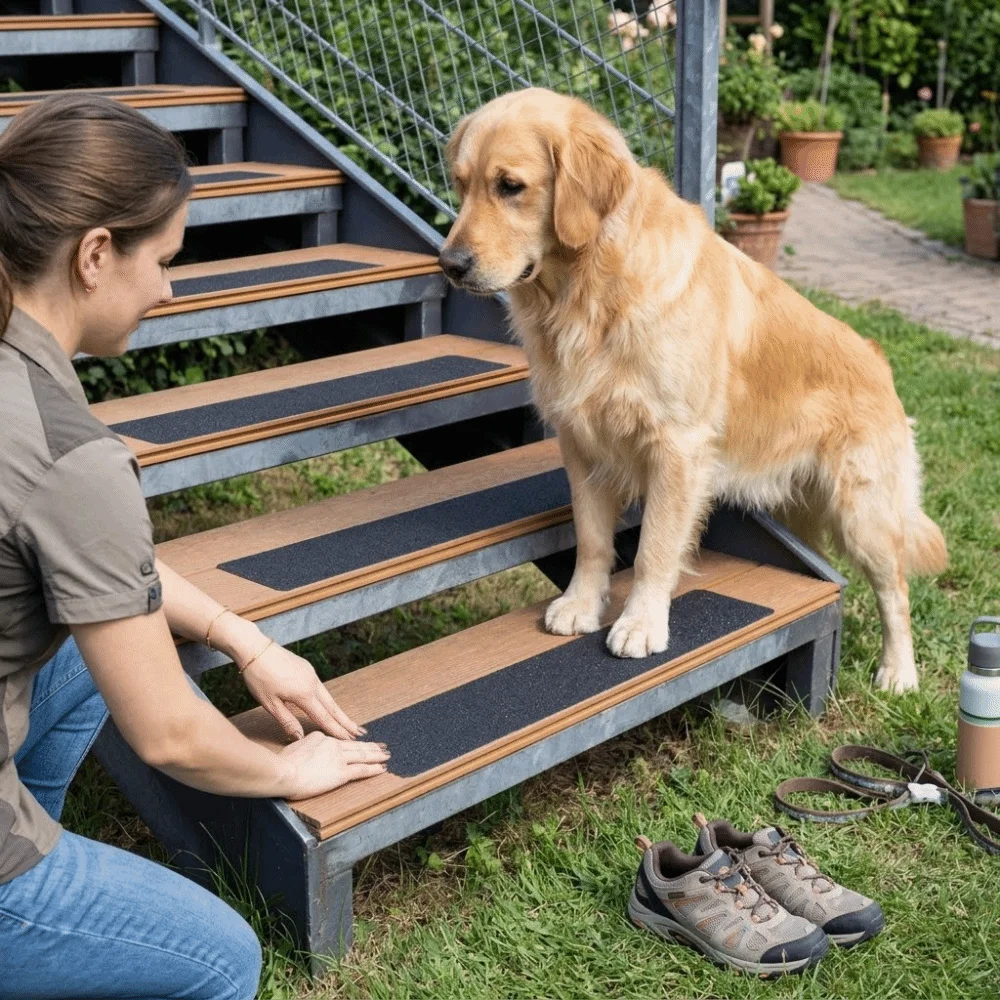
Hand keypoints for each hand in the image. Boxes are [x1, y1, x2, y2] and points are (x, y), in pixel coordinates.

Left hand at [239, 636, 364, 741]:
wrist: (255, 648)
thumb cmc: (259, 677)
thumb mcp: (269, 703)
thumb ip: (287, 721)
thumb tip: (300, 737)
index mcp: (304, 694)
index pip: (324, 717)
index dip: (336, 730)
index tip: (349, 739)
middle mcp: (312, 684)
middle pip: (333, 707)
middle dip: (346, 721)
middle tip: (360, 732)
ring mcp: (311, 674)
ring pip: (328, 697)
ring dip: (338, 711)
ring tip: (348, 722)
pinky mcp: (307, 668)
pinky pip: (321, 688)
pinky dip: (328, 700)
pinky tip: (329, 705)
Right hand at [278, 731, 390, 799]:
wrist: (284, 771)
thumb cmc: (281, 764)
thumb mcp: (293, 748)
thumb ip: (304, 749)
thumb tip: (305, 753)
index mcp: (320, 737)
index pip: (339, 741)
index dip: (352, 742)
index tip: (359, 742)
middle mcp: (332, 744)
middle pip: (355, 745)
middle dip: (370, 746)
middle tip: (382, 746)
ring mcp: (338, 758)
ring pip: (362, 755)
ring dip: (376, 755)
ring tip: (386, 755)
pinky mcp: (341, 772)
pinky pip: (362, 769)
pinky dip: (374, 768)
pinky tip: (382, 768)